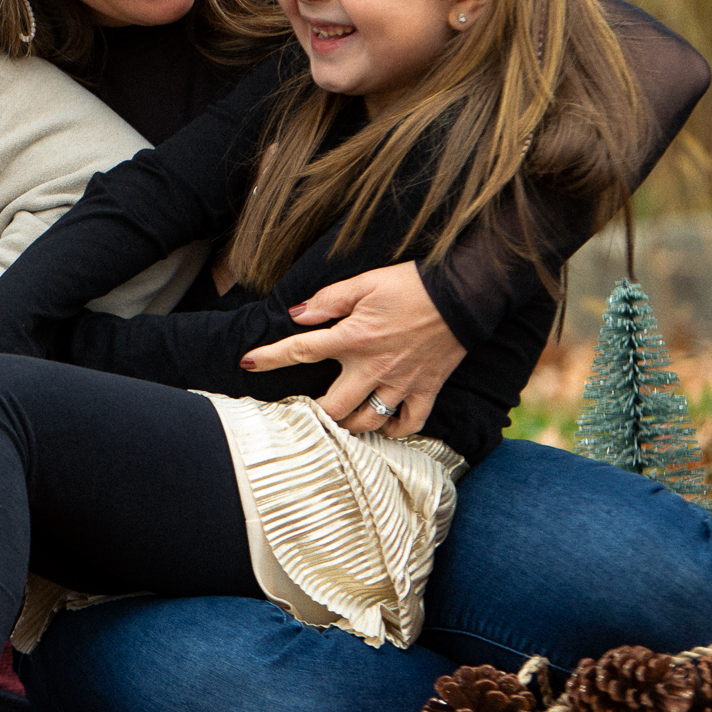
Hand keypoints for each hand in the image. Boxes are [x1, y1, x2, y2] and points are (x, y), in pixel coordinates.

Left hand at [239, 263, 461, 437]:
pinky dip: (393, 429)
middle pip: (333, 408)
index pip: (301, 351)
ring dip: (349, 426)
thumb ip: (328, 299)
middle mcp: (374, 367)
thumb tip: (296, 315)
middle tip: (302, 411)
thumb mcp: (364, 282)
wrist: (464, 293)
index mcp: (354, 337)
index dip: (269, 357)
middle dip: (312, 414)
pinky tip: (381, 424)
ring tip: (338, 420)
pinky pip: (408, 423)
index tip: (246, 362)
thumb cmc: (411, 284)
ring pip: (368, 422)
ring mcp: (401, 382)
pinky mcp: (427, 389)